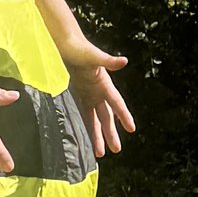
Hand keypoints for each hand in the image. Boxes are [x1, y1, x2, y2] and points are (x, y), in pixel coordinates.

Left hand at [62, 39, 135, 160]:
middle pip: (107, 117)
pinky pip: (83, 114)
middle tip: (117, 150)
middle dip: (111, 133)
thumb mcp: (93, 55)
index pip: (117, 103)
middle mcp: (99, 91)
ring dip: (98, 135)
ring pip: (96, 119)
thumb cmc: (80, 48)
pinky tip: (86, 138)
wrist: (65, 44)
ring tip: (100, 153)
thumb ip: (108, 60)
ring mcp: (89, 94)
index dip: (124, 115)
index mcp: (104, 83)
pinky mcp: (78, 94)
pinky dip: (85, 125)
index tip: (132, 129)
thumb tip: (124, 61)